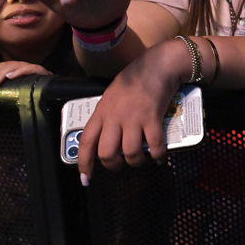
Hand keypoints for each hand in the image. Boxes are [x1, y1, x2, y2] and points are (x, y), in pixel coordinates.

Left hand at [0, 60, 50, 89]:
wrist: (52, 91)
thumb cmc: (33, 90)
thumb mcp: (15, 86)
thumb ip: (4, 76)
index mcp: (15, 68)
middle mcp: (22, 65)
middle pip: (4, 66)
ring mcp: (31, 67)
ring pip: (14, 66)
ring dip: (1, 75)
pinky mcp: (41, 71)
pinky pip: (29, 68)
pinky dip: (19, 71)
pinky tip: (10, 76)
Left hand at [77, 38, 191, 180]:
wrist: (157, 66)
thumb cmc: (134, 79)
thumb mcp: (111, 96)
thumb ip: (107, 116)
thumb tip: (108, 137)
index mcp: (101, 112)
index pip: (86, 142)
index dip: (84, 164)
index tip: (86, 178)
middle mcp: (114, 118)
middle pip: (106, 153)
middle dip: (114, 166)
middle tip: (121, 165)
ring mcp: (133, 119)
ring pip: (130, 153)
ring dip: (136, 162)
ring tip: (142, 160)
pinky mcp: (152, 119)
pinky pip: (154, 146)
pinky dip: (158, 156)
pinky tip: (160, 157)